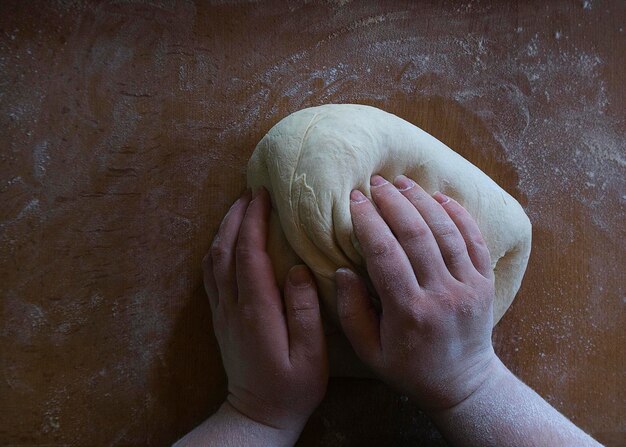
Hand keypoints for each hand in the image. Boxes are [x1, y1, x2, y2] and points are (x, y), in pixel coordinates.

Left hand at [203, 188, 327, 437]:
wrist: (257, 416)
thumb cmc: (291, 388)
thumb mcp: (311, 355)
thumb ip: (305, 310)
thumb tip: (296, 268)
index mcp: (256, 311)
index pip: (249, 253)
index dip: (254, 220)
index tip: (264, 195)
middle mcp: (232, 306)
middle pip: (225, 250)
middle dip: (236, 216)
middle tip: (252, 191)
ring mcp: (221, 312)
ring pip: (213, 259)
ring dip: (224, 229)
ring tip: (239, 207)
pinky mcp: (220, 318)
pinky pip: (210, 274)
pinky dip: (216, 249)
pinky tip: (227, 240)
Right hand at [336, 174, 497, 410]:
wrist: (463, 384)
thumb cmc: (409, 369)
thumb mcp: (369, 351)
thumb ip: (351, 311)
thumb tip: (344, 269)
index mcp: (409, 312)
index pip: (385, 254)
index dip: (368, 221)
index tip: (355, 199)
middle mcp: (442, 294)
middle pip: (416, 234)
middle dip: (393, 202)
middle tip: (376, 182)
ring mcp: (468, 286)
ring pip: (445, 231)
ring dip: (422, 200)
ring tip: (402, 182)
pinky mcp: (485, 282)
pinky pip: (474, 240)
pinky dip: (458, 214)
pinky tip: (439, 197)